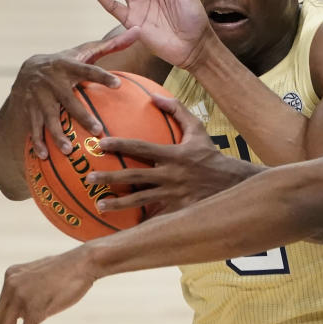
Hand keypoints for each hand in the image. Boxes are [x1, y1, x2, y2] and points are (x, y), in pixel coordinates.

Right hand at [11, 31, 137, 158]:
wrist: (26, 69)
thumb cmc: (66, 62)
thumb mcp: (84, 51)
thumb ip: (112, 45)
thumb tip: (138, 30)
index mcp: (68, 65)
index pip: (88, 69)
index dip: (102, 76)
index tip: (118, 85)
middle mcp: (52, 81)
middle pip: (68, 100)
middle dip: (81, 115)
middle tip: (97, 130)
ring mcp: (38, 97)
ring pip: (48, 117)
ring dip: (56, 134)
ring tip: (68, 149)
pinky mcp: (28, 109)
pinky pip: (33, 128)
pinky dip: (37, 142)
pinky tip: (45, 156)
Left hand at [86, 95, 262, 213]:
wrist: (233, 183)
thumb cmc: (210, 154)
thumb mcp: (198, 129)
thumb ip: (177, 110)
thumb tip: (155, 96)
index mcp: (174, 154)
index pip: (141, 147)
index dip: (120, 144)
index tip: (100, 144)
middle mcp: (171, 175)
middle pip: (135, 176)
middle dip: (110, 178)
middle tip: (89, 178)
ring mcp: (174, 194)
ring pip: (141, 200)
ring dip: (118, 204)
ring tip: (99, 205)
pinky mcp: (179, 210)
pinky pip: (156, 217)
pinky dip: (140, 223)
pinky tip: (123, 228)